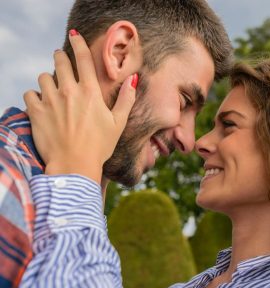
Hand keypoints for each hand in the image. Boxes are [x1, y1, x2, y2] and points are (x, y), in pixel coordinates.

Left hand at [24, 31, 136, 182]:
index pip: (83, 59)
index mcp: (90, 92)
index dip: (79, 43)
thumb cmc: (99, 146)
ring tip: (52, 87)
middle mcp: (69, 92)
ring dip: (48, 79)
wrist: (74, 165)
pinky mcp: (36, 112)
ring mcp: (50, 101)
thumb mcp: (118, 123)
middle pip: (60, 62)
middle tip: (61, 59)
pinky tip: (41, 103)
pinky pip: (29, 94)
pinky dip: (34, 96)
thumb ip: (126, 99)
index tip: (75, 35)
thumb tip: (134, 79)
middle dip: (60, 57)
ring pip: (43, 77)